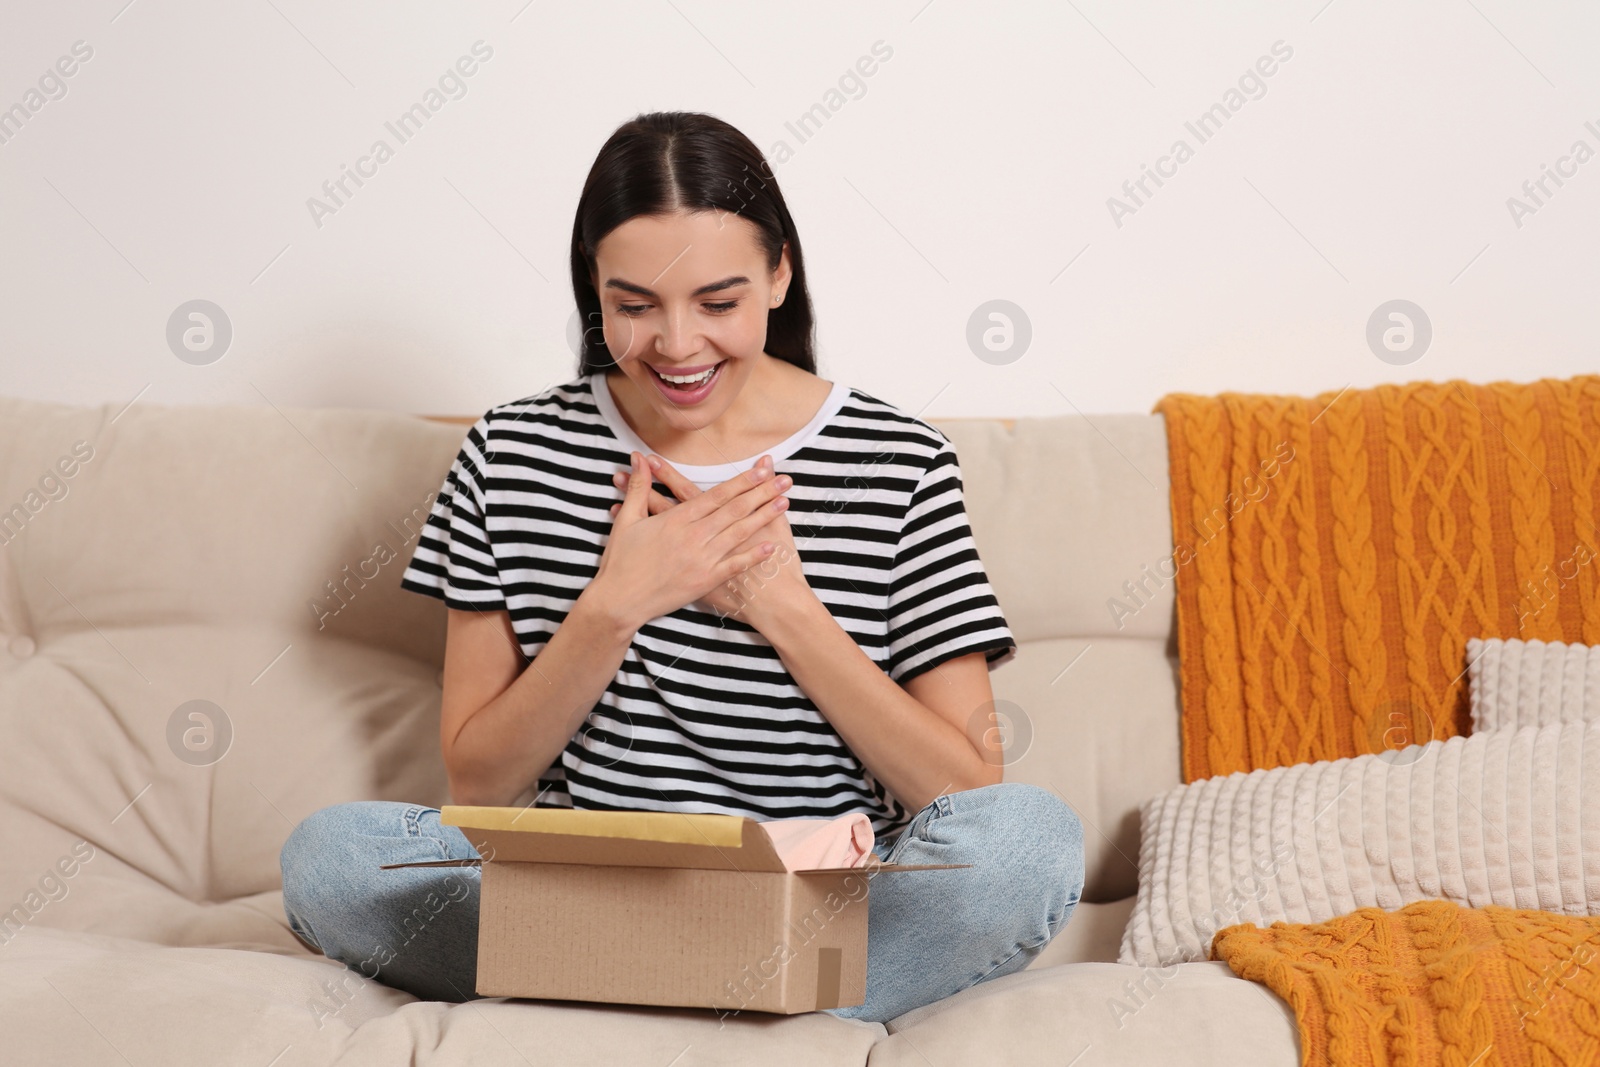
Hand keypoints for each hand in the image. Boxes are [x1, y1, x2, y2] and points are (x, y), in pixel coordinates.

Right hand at [589, 450, 790, 631]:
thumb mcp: (626, 520)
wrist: (619, 601)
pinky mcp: (705, 581)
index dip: (742, 481)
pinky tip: (773, 546)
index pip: (717, 495)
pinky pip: (735, 566)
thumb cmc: (620, 561)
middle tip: (785, 480)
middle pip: (735, 510)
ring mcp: (702, 560)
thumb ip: (638, 487)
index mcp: (676, 520)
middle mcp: (693, 537)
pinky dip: (755, 556)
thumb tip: (638, 458)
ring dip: (764, 517)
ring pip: (739, 533)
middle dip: (762, 493)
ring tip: (784, 502)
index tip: (763, 469)